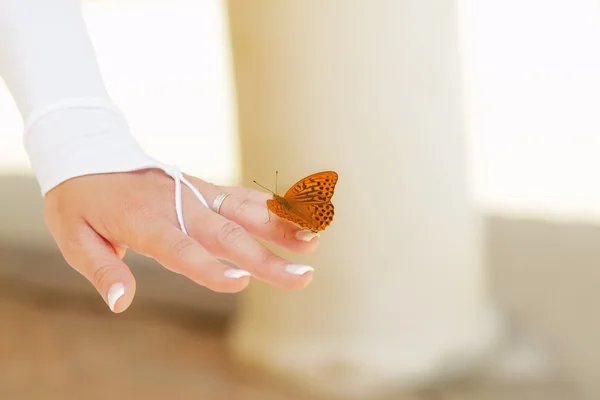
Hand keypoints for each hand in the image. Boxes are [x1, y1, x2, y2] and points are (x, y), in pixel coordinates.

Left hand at [43, 168, 319, 312]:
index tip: (243, 281)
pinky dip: (272, 204)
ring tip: (315, 242)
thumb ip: (103, 270)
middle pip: (228, 234)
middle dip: (268, 257)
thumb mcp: (74, 240)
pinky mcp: (204, 187)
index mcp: (146, 223)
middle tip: (304, 276)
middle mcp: (178, 206)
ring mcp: (195, 193)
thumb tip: (122, 304)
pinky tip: (300, 214)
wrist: (88, 156)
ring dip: (281, 226)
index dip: (211, 267)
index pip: (183, 249)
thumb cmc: (80, 205)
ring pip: (244, 210)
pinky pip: (242, 195)